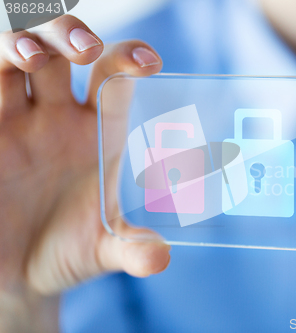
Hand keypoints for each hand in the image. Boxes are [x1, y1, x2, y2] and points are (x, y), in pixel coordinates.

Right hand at [0, 15, 169, 330]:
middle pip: (62, 50)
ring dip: (20, 42)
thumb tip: (161, 258)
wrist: (18, 275)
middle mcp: (56, 116)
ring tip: (31, 56)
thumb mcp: (102, 251)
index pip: (113, 79)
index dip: (129, 59)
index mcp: (96, 134)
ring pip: (12, 56)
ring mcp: (13, 121)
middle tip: (84, 48)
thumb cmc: (66, 253)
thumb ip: (132, 249)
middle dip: (69, 35)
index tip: (150, 62)